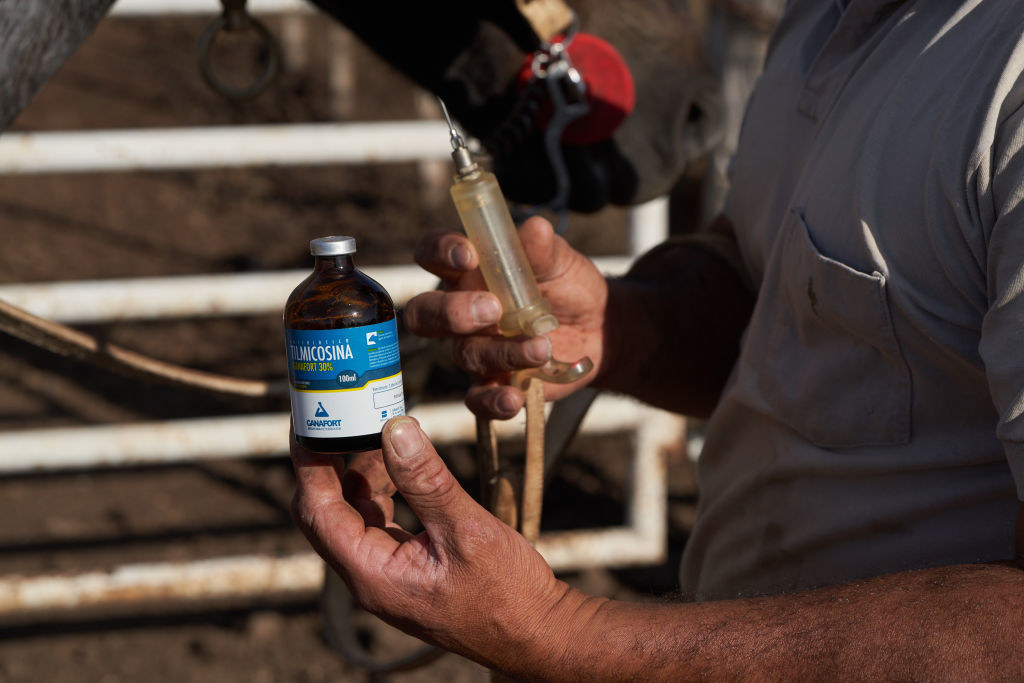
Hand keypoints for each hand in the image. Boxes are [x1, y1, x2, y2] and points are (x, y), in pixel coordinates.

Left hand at [290, 417, 571, 669]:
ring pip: (354, 517)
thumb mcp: (467, 530)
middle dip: (327, 466)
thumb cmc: (507, 593)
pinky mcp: (407, 570)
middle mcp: (370, 578)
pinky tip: (400, 465)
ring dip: (358, 475)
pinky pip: (379, 524)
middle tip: (336, 418)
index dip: (309, 466)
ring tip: (375, 431)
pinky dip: (382, 491)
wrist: (537, 633)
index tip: (306, 424)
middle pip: (327, 514)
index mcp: (373, 575)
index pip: (319, 513)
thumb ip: (427, 481)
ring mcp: (387, 575)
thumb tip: (394, 430)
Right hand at [404, 216, 608, 418]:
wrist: (600, 329)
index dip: (439, 252)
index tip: (468, 254)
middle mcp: (460, 310)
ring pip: (464, 354)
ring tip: (541, 347)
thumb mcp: (561, 262)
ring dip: (501, 351)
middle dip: (452, 312)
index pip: (432, 254)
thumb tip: (534, 228)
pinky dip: (493, 401)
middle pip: (425, 314)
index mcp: (468, 269)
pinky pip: (478, 399)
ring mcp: (475, 348)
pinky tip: (515, 398)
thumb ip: (542, 249)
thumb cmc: (568, 286)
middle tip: (493, 309)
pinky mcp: (493, 382)